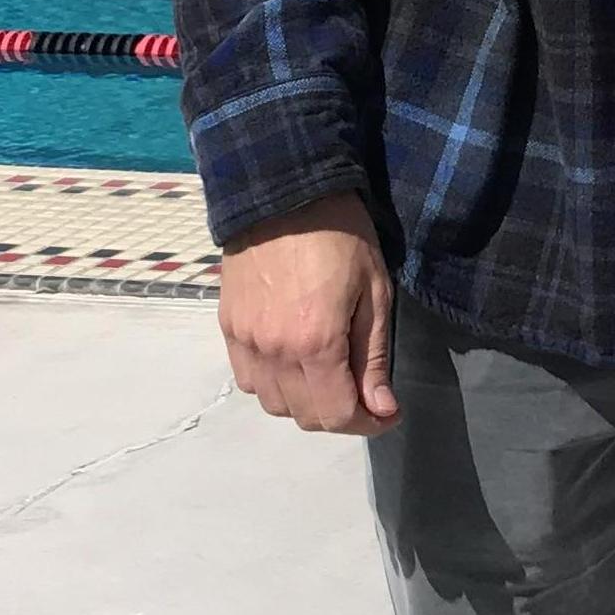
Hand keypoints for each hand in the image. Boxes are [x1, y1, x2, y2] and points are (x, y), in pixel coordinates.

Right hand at [218, 195, 399, 434]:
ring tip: (327, 374)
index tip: (387, 411)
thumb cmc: (342, 235)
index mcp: (316, 342)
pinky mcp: (227, 328)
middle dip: (339, 414)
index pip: (337, 415)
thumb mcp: (374, 292)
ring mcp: (245, 341)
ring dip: (304, 401)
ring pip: (273, 403)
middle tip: (362, 390)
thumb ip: (373, 358)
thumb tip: (381, 409)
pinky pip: (248, 379)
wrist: (284, 192)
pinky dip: (272, 383)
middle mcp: (274, 351)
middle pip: (304, 416)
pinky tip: (292, 360)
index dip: (368, 423)